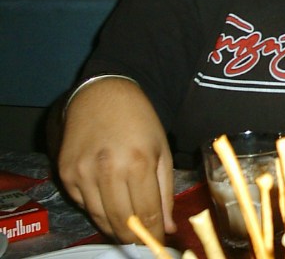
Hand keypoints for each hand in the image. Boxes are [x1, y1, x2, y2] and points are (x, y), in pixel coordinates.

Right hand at [58, 78, 175, 241]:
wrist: (103, 94)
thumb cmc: (139, 120)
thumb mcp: (162, 150)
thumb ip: (165, 190)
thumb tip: (168, 225)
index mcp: (139, 162)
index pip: (147, 213)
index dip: (154, 232)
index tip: (159, 239)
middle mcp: (108, 170)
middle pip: (122, 221)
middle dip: (135, 236)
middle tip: (143, 239)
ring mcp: (83, 173)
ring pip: (100, 218)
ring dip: (115, 228)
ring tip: (128, 228)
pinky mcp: (66, 173)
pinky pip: (83, 204)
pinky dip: (97, 210)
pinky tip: (108, 204)